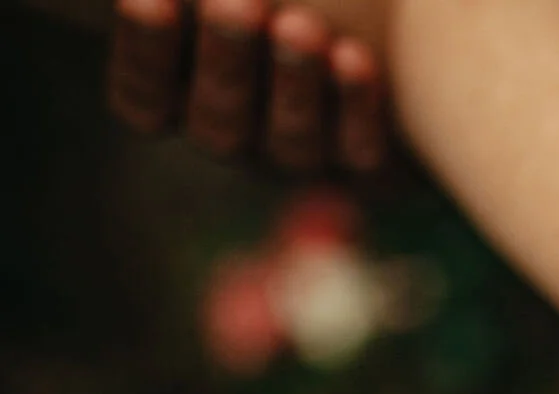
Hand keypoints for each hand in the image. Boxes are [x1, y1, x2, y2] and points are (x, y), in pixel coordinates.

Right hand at [109, 0, 389, 172]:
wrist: (360, 23)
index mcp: (177, 96)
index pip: (143, 98)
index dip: (144, 52)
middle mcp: (233, 134)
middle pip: (216, 119)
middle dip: (226, 59)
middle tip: (236, 1)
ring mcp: (298, 153)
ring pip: (289, 140)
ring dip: (296, 84)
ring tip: (305, 28)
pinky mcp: (362, 158)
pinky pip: (358, 151)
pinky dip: (357, 108)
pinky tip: (355, 58)